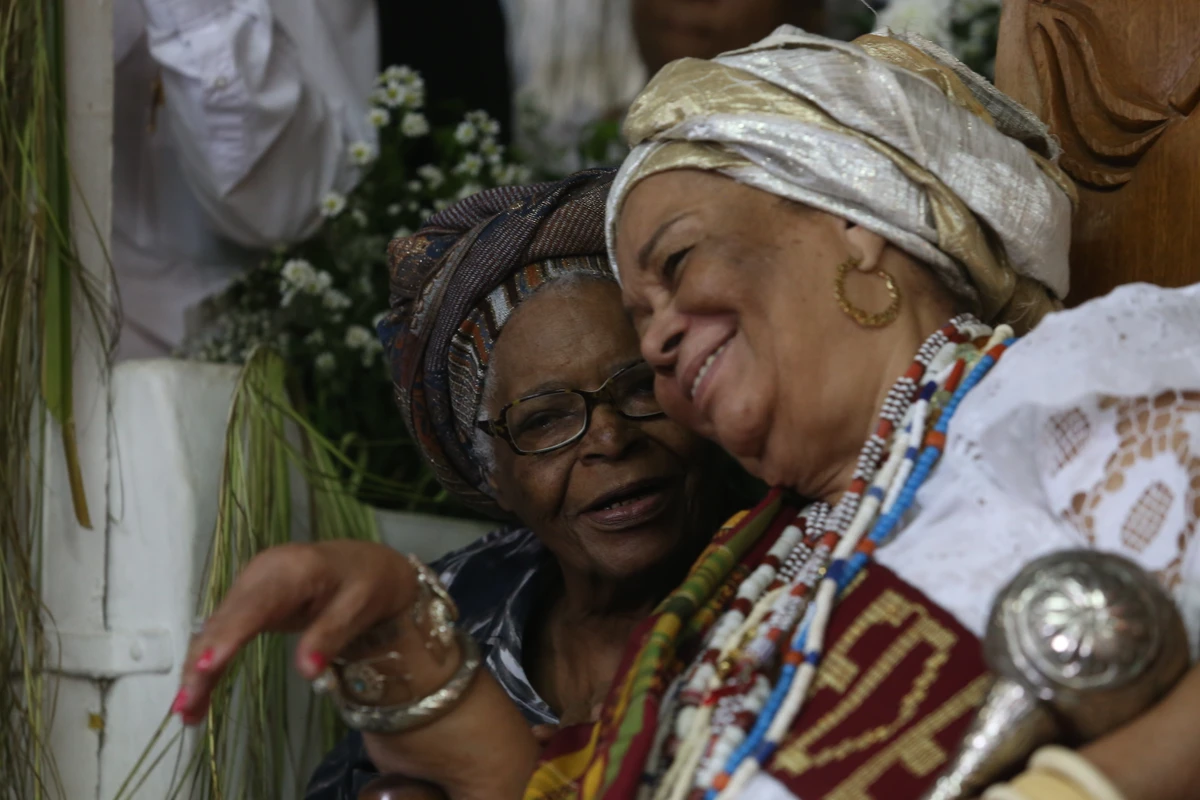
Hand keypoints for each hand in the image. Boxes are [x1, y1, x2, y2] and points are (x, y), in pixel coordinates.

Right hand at [173, 540, 418, 722]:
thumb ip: (330, 636)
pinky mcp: (247, 603)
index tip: (205, 667)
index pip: (254, 606)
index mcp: (292, 569)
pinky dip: (209, 664)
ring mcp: (250, 587)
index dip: (227, 637)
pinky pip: (222, 634)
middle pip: (225, 622)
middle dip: (201, 664)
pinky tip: (198, 696)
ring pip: (216, 631)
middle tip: (185, 707)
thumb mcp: (359, 607)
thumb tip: (306, 671)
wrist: (364, 563)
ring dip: (198, 670)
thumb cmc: (366, 582)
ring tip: (185, 712)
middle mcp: (262, 574)